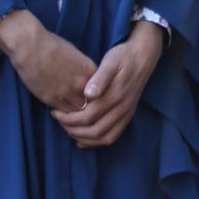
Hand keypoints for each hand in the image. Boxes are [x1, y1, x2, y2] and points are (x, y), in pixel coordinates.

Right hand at [0, 11, 96, 112]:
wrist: (30, 47)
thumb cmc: (50, 44)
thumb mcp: (74, 53)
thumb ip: (81, 68)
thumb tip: (82, 76)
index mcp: (89, 70)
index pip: (100, 89)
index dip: (95, 94)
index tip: (90, 95)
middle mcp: (81, 83)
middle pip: (93, 103)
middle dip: (89, 106)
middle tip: (82, 108)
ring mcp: (68, 93)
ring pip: (79, 112)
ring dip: (76, 113)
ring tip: (71, 113)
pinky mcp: (52, 99)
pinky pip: (64, 114)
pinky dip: (63, 115)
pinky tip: (59, 112)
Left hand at [53, 17, 164, 149]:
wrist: (143, 56)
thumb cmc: (122, 57)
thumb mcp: (110, 61)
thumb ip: (100, 78)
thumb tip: (88, 94)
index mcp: (116, 95)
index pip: (88, 116)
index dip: (69, 118)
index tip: (55, 112)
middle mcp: (123, 108)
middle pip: (95, 131)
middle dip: (73, 130)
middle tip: (59, 121)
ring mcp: (127, 114)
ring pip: (105, 138)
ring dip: (85, 139)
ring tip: (69, 130)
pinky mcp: (128, 115)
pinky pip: (113, 136)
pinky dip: (97, 142)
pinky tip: (83, 139)